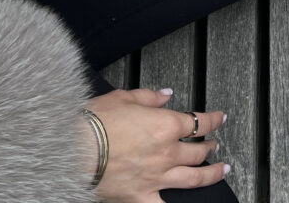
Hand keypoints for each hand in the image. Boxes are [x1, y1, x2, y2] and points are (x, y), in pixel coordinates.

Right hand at [85, 88, 227, 202]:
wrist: (68, 150)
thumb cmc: (93, 123)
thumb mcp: (124, 98)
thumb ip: (150, 97)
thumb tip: (165, 96)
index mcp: (166, 125)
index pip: (200, 122)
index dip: (214, 119)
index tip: (219, 118)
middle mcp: (166, 152)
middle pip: (198, 150)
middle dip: (210, 146)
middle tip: (214, 145)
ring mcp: (155, 177)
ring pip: (194, 178)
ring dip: (211, 173)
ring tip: (221, 169)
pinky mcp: (140, 197)